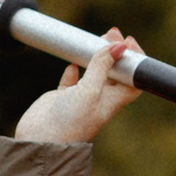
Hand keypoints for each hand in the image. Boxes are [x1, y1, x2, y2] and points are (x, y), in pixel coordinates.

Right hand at [15, 27, 141, 146]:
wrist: (41, 142)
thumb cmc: (70, 123)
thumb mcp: (89, 91)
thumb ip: (102, 67)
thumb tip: (119, 45)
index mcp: (112, 101)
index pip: (133, 79)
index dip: (134, 61)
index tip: (128, 42)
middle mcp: (99, 100)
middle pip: (115, 73)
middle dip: (115, 52)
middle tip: (110, 33)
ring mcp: (81, 99)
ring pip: (94, 73)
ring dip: (97, 57)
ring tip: (95, 40)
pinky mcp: (62, 98)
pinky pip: (71, 81)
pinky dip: (73, 69)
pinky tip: (73, 62)